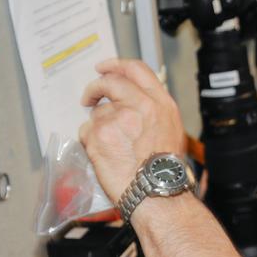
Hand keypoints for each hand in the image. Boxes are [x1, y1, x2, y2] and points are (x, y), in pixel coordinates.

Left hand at [78, 59, 186, 204]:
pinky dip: (90, 142)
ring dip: (98, 126)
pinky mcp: (98, 135)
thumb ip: (152, 109)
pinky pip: (86, 132)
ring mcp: (117, 119)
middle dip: (95, 88)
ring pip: (96, 113)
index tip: (104, 67)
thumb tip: (133, 101)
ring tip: (111, 147)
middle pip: (109, 83)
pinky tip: (104, 155)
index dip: (116, 65)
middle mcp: (139, 105)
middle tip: (89, 97)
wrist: (156, 192)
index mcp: (159, 103)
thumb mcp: (171, 129)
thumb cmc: (165, 169)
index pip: (135, 70)